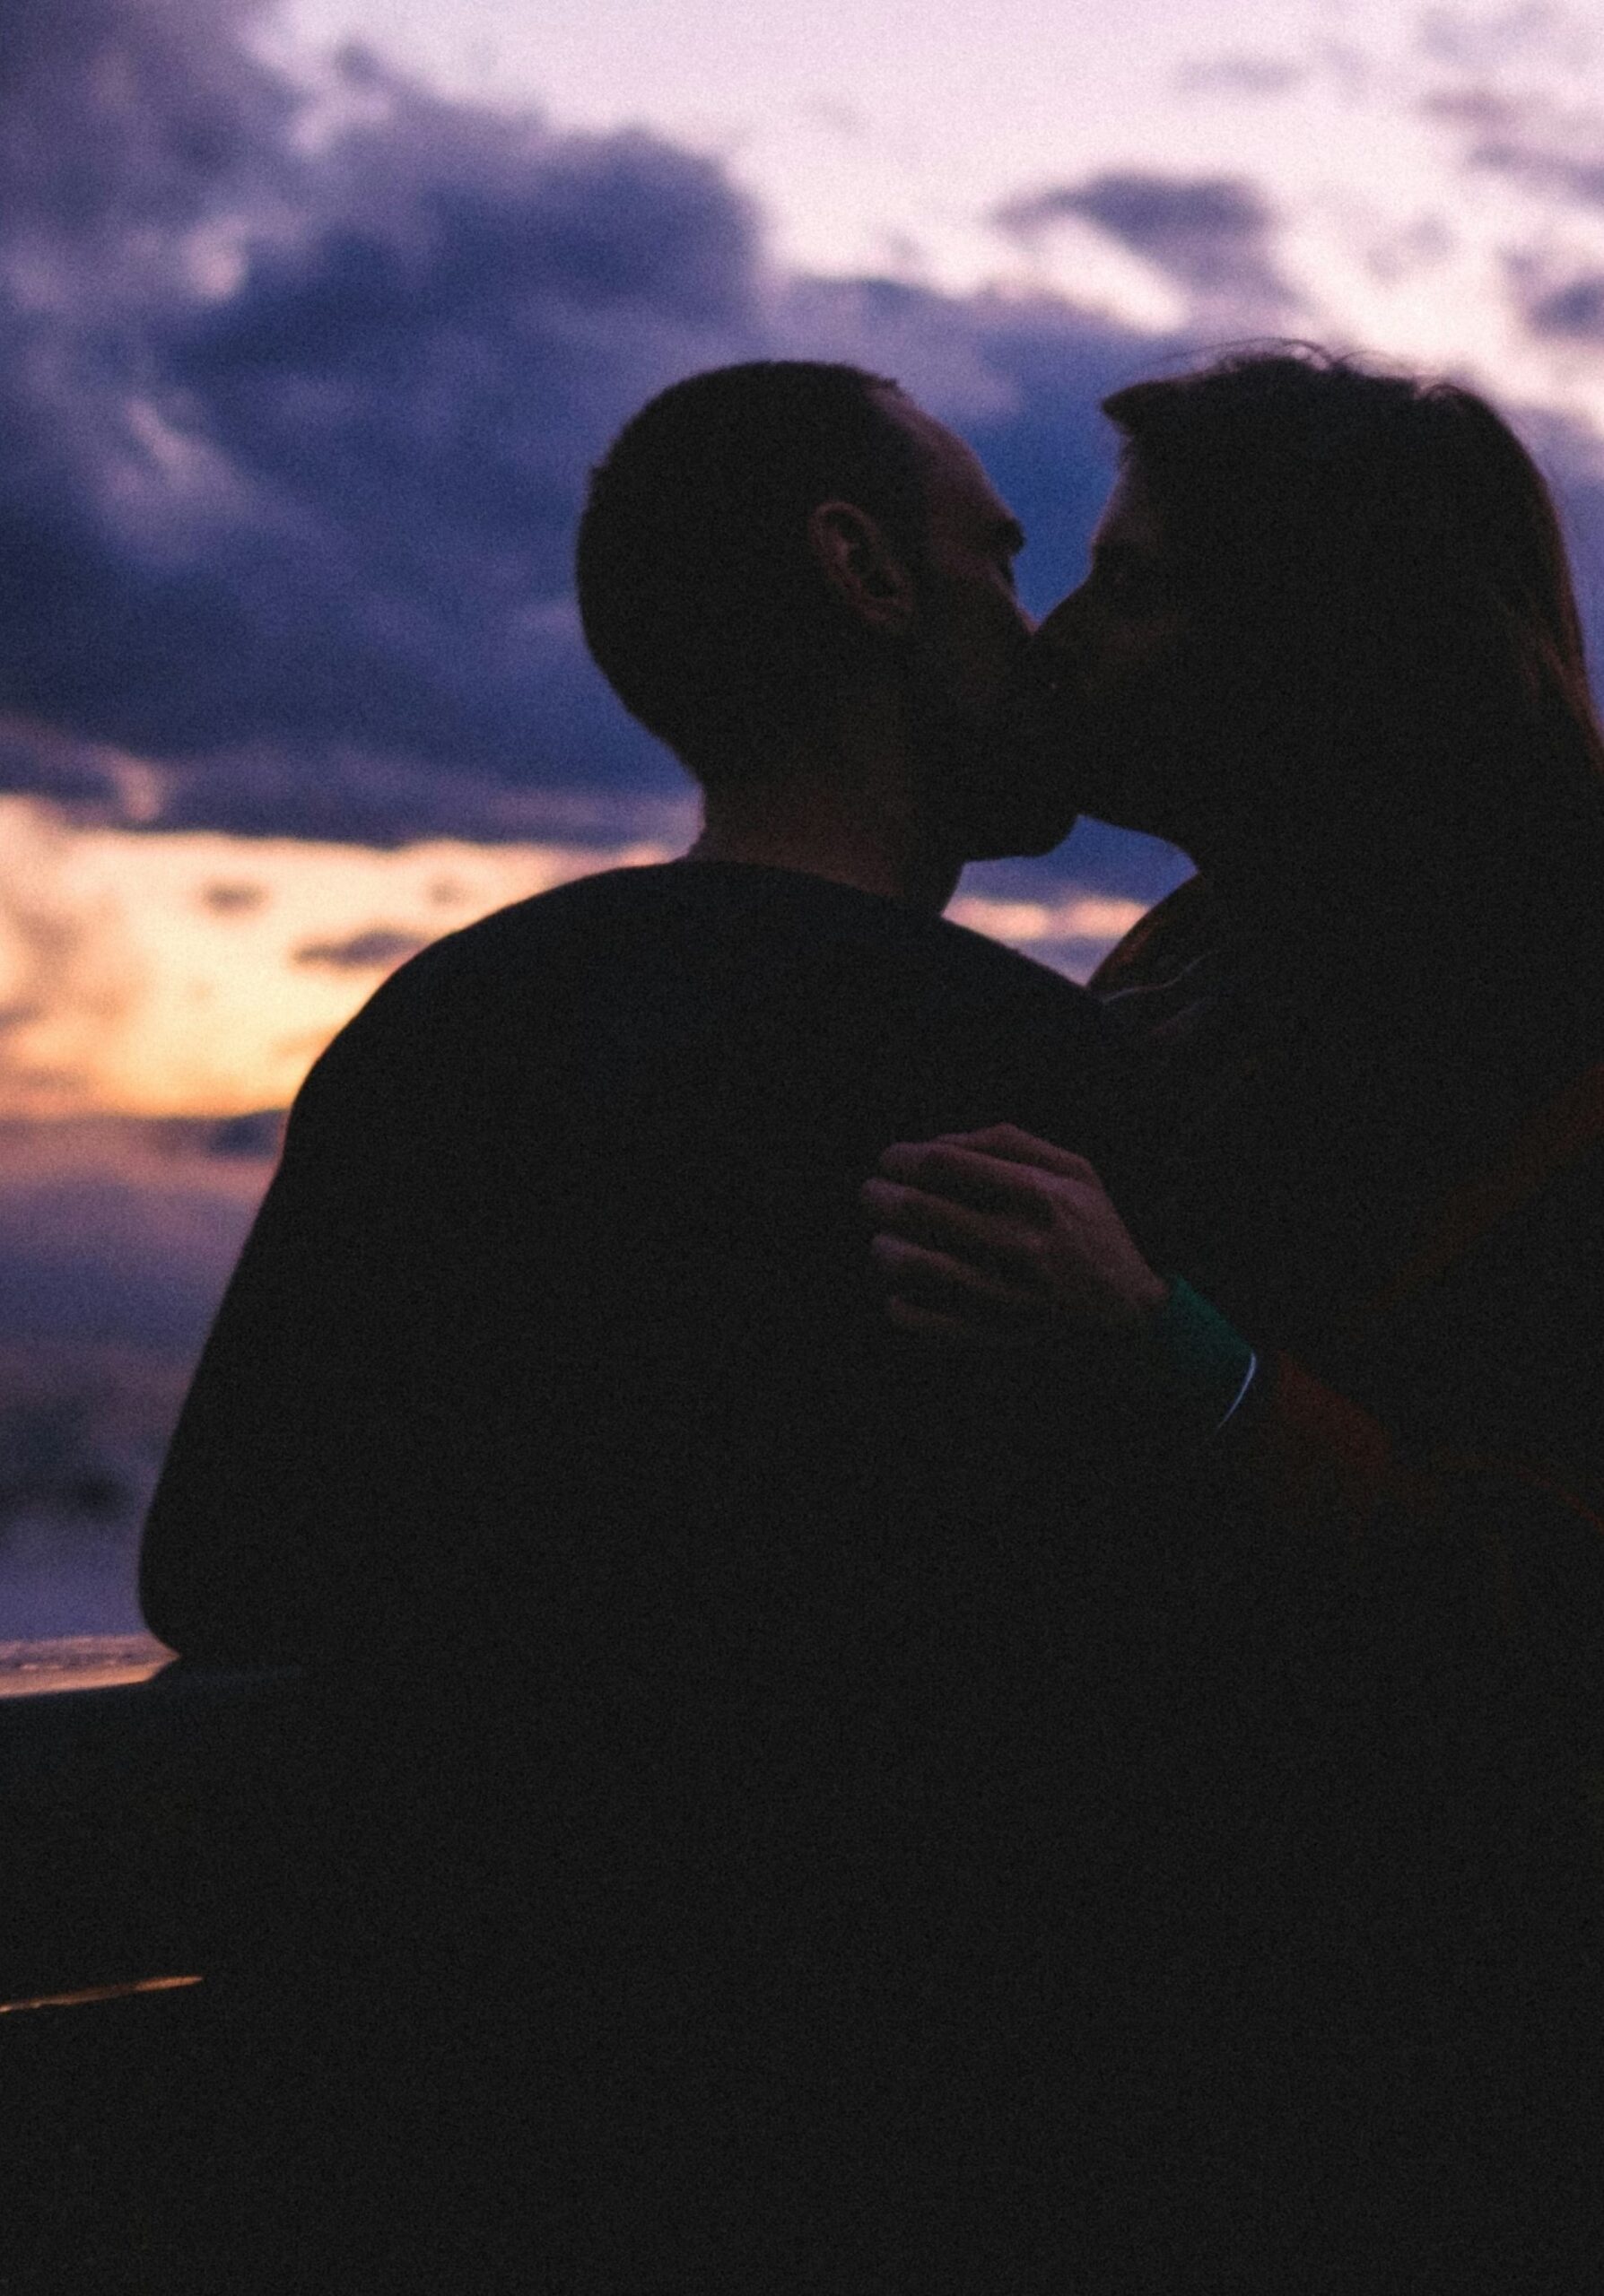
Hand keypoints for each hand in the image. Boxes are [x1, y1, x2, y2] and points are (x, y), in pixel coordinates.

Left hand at [860, 1123, 1168, 1344]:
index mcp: (1038, 1196)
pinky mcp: (998, 1335)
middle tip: (871, 1194)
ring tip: (881, 1243)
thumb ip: (1009, 1143)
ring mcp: (1008, 1293)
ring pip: (917, 1266)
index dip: (903, 1158)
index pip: (946, 1166)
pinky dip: (902, 1308)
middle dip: (881, 1197)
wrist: (1131, 1317)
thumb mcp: (1074, 1170)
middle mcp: (1021, 1243)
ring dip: (884, 1250)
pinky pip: (929, 1322)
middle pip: (921, 1211)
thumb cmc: (1095, 1232)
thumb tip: (939, 1142)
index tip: (891, 1159)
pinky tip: (897, 1294)